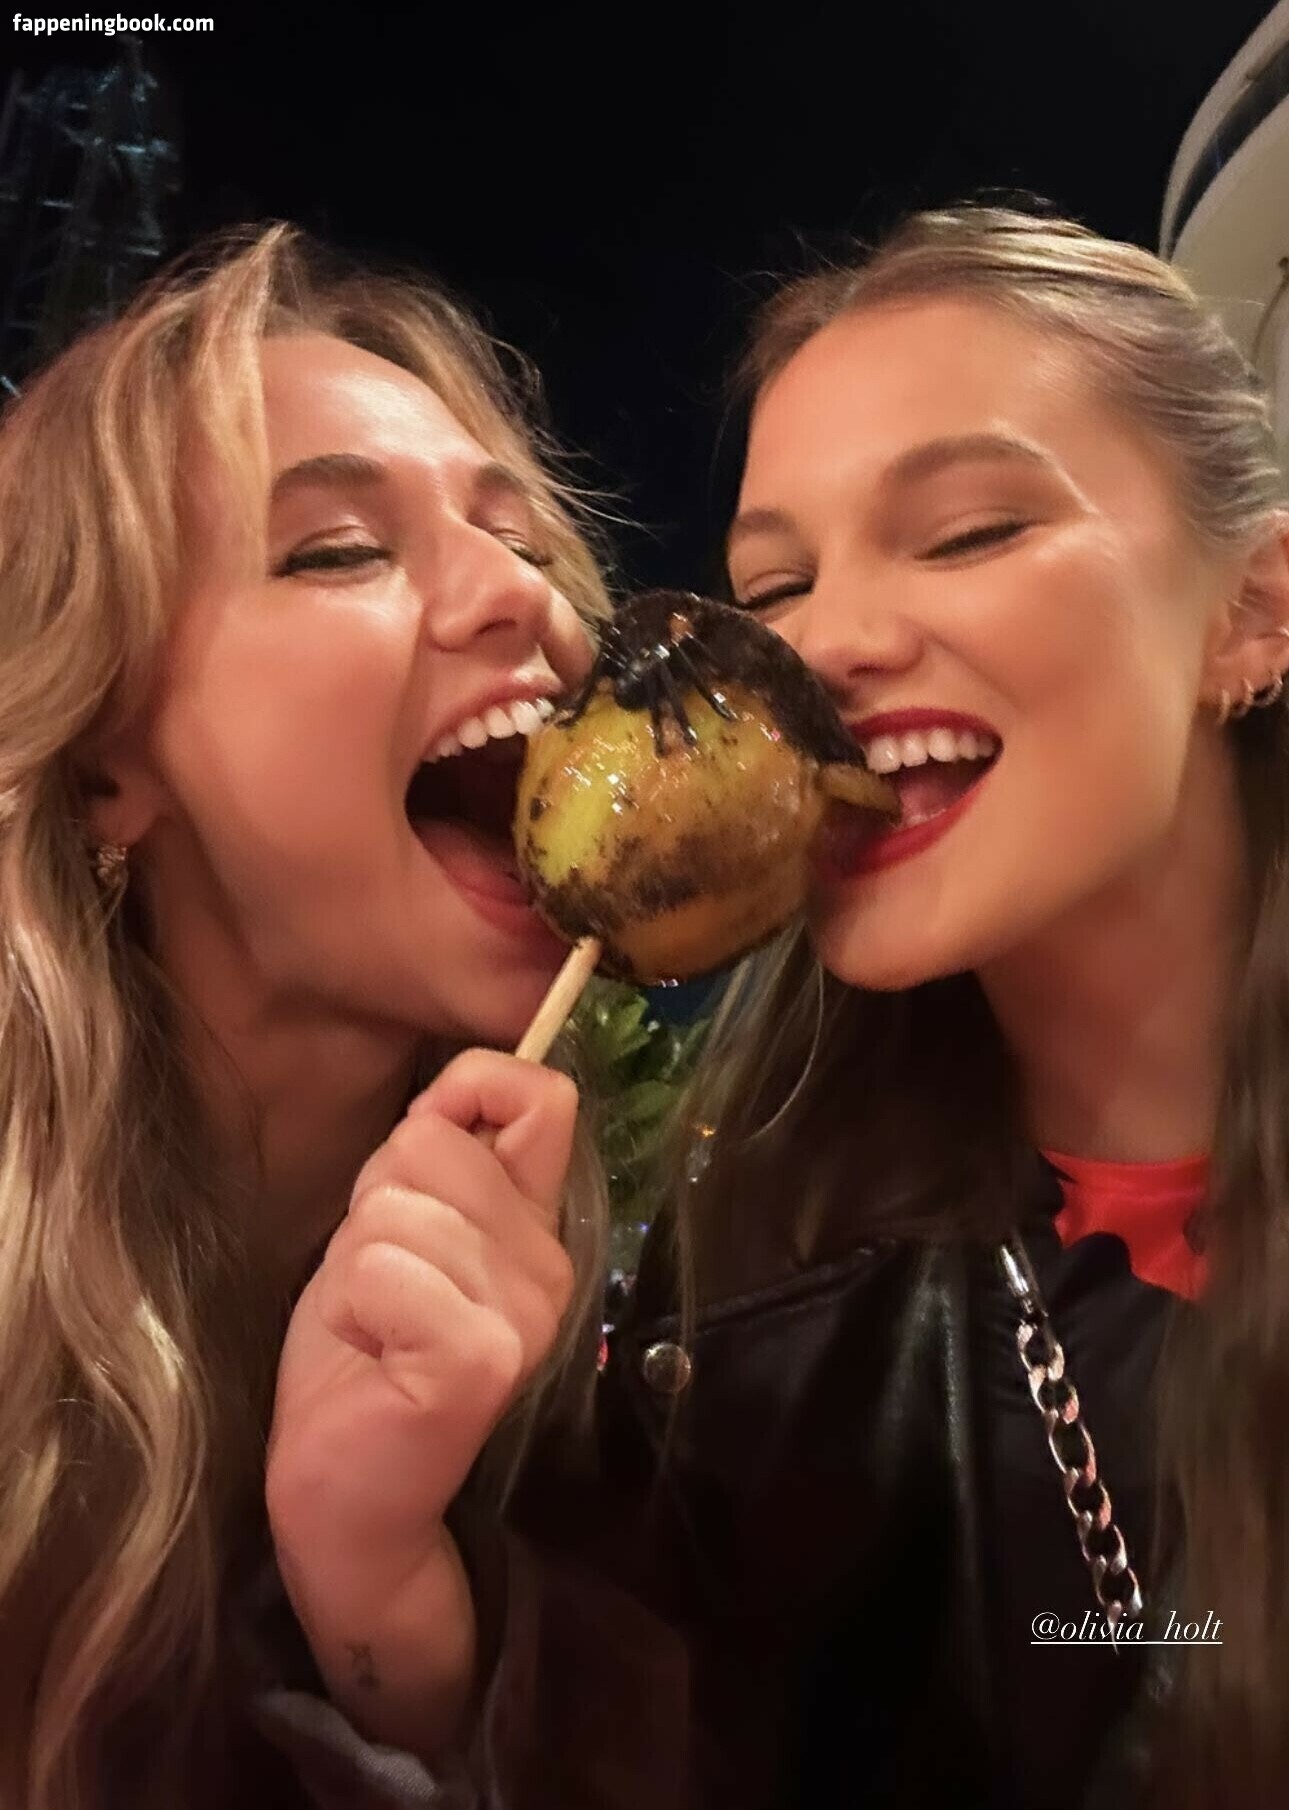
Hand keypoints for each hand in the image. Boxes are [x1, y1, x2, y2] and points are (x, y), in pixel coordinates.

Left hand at [265, 1050, 577, 1745]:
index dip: (472, 1091)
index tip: (427, 1149)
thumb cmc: (365, 1354)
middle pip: (431, 1144)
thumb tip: (463, 1087)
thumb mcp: (399, 1229)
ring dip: (356, 1264)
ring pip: (395, 1207)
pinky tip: (373, 1356)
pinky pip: (383, 1270)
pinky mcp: (480, 1360)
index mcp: (538, 1228)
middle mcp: (551, 1265)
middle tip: (381, 1288)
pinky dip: (351, 1307)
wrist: (346, 1495)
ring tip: (375, 1326)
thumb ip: (438, 1157)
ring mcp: (525, 1315)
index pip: (541, 1096)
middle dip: (374, 1204)